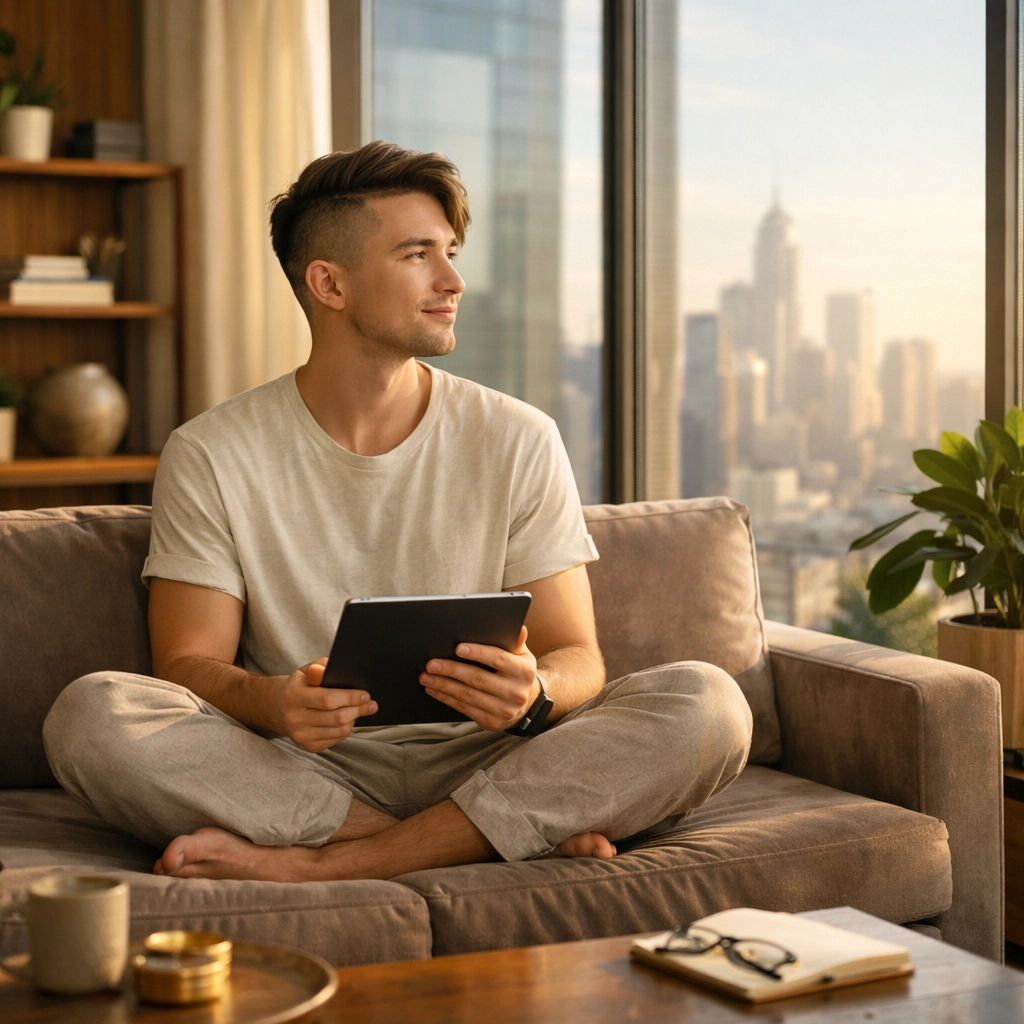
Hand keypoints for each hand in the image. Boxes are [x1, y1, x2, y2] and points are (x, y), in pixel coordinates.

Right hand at [280, 658, 377, 751]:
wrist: (279, 708)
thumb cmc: (300, 685)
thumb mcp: (305, 670)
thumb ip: (319, 667)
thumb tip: (332, 670)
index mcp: (294, 696)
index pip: (327, 699)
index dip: (350, 698)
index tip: (365, 695)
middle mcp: (295, 718)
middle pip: (337, 718)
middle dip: (358, 710)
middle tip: (371, 704)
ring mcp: (301, 735)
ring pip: (340, 731)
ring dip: (354, 719)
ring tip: (359, 710)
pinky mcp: (309, 746)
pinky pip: (337, 739)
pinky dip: (346, 729)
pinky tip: (346, 720)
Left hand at [419, 626, 539, 731]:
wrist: (528, 705)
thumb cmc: (518, 674)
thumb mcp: (523, 656)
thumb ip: (516, 642)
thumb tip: (519, 628)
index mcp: (523, 671)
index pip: (498, 658)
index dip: (478, 653)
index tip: (458, 648)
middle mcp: (515, 692)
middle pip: (478, 678)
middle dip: (451, 670)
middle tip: (431, 664)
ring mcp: (503, 710)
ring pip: (468, 695)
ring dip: (444, 686)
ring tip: (426, 677)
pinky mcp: (491, 722)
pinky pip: (465, 709)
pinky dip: (447, 698)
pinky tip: (434, 690)